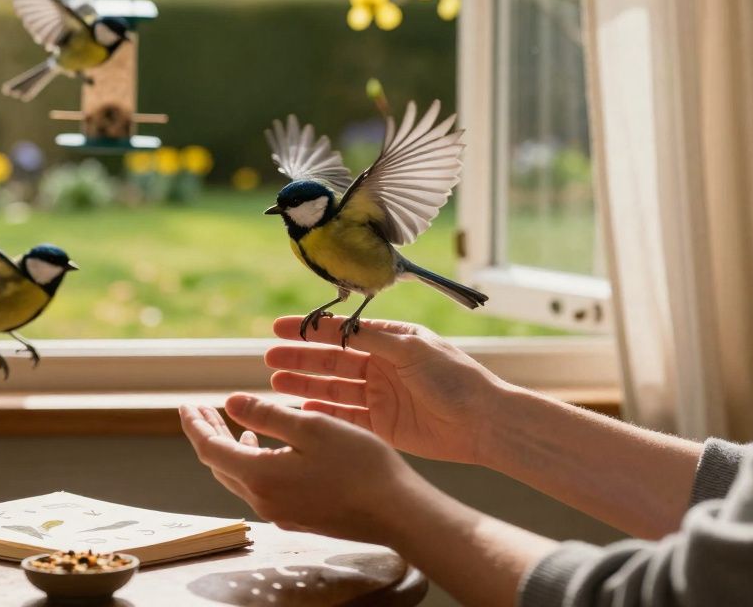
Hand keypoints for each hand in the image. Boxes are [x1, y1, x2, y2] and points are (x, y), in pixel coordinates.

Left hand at [179, 393, 421, 544]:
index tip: (185, 404)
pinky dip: (252, 463)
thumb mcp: (312, 428)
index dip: (194, 424)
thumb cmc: (360, 465)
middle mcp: (263, 501)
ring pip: (239, 478)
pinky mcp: (297, 518)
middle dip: (207, 434)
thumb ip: (267, 415)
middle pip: (220, 464)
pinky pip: (260, 488)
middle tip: (200, 409)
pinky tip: (264, 448)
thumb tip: (230, 404)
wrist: (397, 512)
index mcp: (260, 477)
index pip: (209, 449)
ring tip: (230, 422)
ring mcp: (280, 513)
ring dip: (230, 449)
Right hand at [267, 315, 509, 464]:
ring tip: (275, 383)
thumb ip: (372, 339)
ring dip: (305, 386)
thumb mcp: (412, 348)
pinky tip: (300, 411)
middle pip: (332, 362)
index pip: (343, 333)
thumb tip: (338, 326)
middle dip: (300, 360)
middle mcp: (382, 367)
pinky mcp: (382, 426)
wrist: (484, 422)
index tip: (279, 329)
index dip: (311, 331)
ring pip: (333, 389)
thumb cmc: (455, 379)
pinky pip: (344, 418)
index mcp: (391, 342)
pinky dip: (323, 414)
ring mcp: (380, 397)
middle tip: (269, 359)